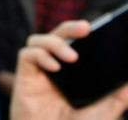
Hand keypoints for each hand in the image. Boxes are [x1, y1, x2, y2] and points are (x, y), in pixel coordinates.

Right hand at [10, 20, 127, 119]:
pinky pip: (27, 54)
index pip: (76, 43)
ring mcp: (38, 71)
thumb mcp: (101, 114)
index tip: (97, 27)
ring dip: (54, 42)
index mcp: (73, 72)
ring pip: (38, 40)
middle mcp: (55, 67)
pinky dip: (40, 55)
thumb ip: (115, 98)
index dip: (82, 33)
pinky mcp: (24, 76)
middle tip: (85, 28)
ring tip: (71, 57)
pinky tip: (54, 67)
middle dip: (70, 28)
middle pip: (57, 35)